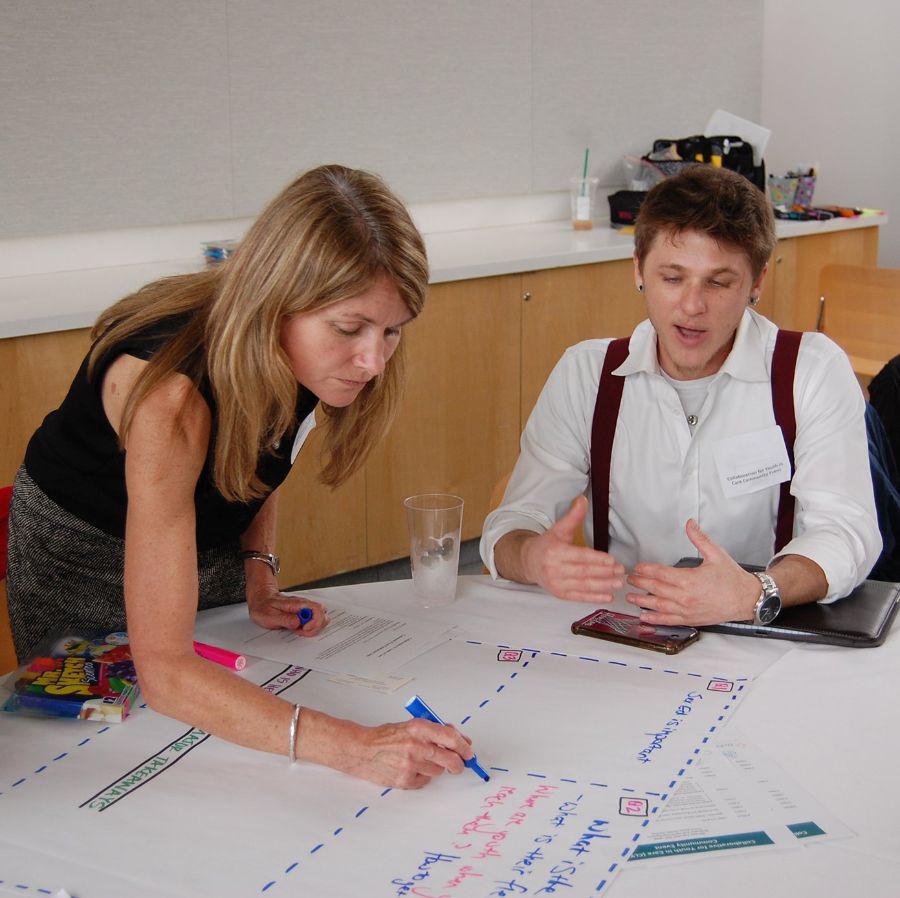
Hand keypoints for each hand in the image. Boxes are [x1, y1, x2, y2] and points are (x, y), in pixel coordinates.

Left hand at [246, 586, 327, 635]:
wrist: (261, 599)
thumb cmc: (264, 607)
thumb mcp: (270, 615)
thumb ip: (285, 619)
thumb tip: (298, 622)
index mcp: (297, 604)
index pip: (317, 609)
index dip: (314, 621)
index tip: (304, 628)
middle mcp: (304, 605)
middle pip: (323, 614)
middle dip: (315, 627)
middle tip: (301, 631)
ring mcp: (305, 609)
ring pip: (321, 618)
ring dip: (314, 627)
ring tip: (300, 630)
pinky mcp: (304, 613)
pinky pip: (315, 620)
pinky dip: (310, 627)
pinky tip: (300, 628)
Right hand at [341, 719, 474, 788]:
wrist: (361, 750)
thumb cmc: (386, 737)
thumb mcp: (411, 726)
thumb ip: (435, 731)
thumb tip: (460, 740)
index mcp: (419, 728)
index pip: (451, 738)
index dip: (464, 746)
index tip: (469, 751)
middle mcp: (416, 746)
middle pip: (451, 760)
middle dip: (459, 764)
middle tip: (459, 764)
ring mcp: (411, 765)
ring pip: (438, 771)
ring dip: (435, 768)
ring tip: (421, 760)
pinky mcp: (405, 780)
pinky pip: (424, 781)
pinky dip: (422, 776)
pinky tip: (410, 768)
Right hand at [520, 495, 624, 601]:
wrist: (528, 562)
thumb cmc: (547, 545)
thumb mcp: (559, 529)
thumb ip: (573, 516)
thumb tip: (583, 499)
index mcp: (554, 551)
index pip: (579, 556)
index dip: (596, 559)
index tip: (611, 560)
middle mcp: (553, 569)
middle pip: (583, 572)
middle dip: (604, 572)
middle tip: (620, 571)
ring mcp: (556, 583)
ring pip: (583, 586)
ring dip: (602, 586)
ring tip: (618, 583)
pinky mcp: (559, 594)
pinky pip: (579, 597)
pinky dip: (594, 598)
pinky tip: (607, 596)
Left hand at [624, 519, 760, 625]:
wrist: (747, 599)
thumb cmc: (733, 579)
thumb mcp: (716, 554)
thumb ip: (700, 538)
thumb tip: (690, 524)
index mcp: (689, 579)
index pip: (661, 573)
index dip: (646, 569)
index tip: (637, 567)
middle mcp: (685, 596)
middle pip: (656, 588)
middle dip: (640, 583)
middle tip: (629, 579)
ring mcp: (687, 610)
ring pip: (658, 606)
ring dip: (642, 601)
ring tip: (630, 597)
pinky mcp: (690, 619)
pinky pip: (669, 620)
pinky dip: (655, 619)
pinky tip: (645, 617)